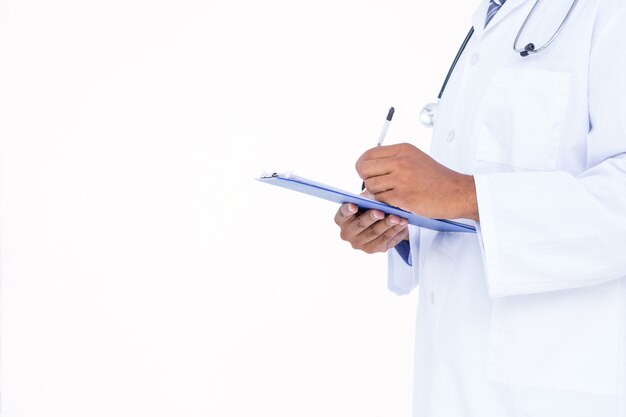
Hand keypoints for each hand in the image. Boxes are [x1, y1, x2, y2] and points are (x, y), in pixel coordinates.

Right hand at [334, 197, 408, 253]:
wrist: (378, 220)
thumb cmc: (369, 206)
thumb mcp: (366, 199)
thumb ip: (368, 199)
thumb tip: (378, 200)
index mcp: (342, 219)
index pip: (343, 214)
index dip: (348, 210)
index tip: (354, 205)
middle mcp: (347, 234)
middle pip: (360, 225)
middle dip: (371, 217)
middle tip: (381, 212)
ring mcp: (359, 244)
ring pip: (375, 233)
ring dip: (387, 224)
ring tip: (397, 217)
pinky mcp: (372, 249)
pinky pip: (386, 239)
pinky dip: (395, 230)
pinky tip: (402, 223)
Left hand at [356, 143, 478, 220]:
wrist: (458, 192)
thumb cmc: (437, 179)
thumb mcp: (415, 159)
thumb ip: (393, 161)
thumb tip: (367, 169)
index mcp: (403, 149)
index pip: (368, 154)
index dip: (363, 166)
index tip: (368, 174)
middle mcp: (400, 161)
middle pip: (363, 169)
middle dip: (366, 179)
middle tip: (376, 186)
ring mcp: (401, 178)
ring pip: (370, 185)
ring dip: (376, 193)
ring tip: (389, 195)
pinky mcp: (403, 196)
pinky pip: (380, 199)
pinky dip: (385, 203)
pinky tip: (396, 202)